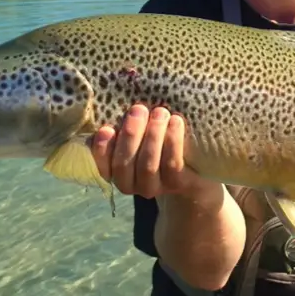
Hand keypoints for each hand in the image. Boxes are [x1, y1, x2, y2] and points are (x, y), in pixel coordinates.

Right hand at [90, 103, 211, 198]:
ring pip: (148, 165)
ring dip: (153, 136)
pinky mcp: (177, 184)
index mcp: (114, 171)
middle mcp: (130, 184)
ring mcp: (154, 187)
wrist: (192, 164)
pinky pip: (172, 164)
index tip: (106, 129)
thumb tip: (109, 108)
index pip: (102, 164)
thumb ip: (123, 125)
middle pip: (124, 164)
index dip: (102, 149)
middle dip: (131, 134)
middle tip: (138, 109)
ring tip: (160, 112)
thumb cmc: (156, 138)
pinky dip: (172, 141)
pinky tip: (176, 121)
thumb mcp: (137, 132)